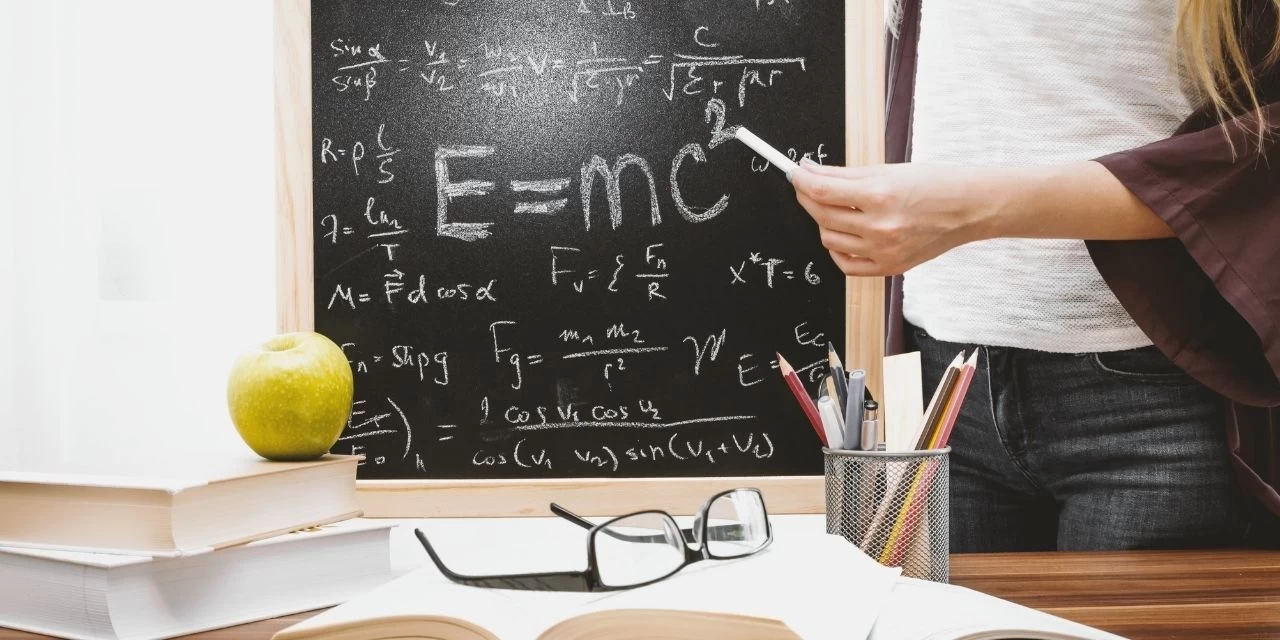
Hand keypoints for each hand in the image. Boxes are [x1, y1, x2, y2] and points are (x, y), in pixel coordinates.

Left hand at [790, 161, 1003, 275]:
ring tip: (833, 208)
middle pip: (822, 215)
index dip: (801, 180)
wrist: (971, 208)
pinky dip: (837, 250)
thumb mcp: (889, 170)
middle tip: (806, 186)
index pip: (822, 190)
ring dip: (823, 222)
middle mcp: (880, 227)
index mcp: (880, 196)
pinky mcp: (890, 267)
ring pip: (829, 240)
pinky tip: (842, 235)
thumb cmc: (936, 183)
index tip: (794, 173)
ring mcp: (884, 251)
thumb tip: (811, 172)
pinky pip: (846, 265)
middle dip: (807, 198)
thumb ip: (845, 175)